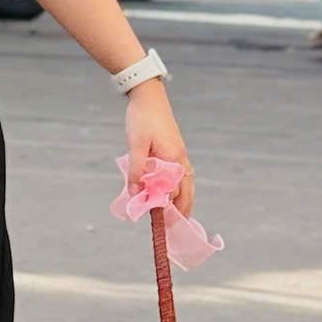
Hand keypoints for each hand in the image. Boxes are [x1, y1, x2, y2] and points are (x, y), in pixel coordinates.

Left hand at [125, 80, 193, 214]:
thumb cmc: (142, 118)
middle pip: (187, 190)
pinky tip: (173, 189)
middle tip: (175, 226)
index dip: (167, 208)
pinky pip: (182, 173)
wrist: (148, 95)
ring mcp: (180, 153)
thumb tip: (135, 192)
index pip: (174, 192)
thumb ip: (136, 169)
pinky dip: (179, 185)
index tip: (161, 223)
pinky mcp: (176, 149)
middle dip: (182, 209)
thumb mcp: (135, 145)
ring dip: (183, 198)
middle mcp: (181, 158)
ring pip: (186, 182)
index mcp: (174, 159)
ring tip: (177, 214)